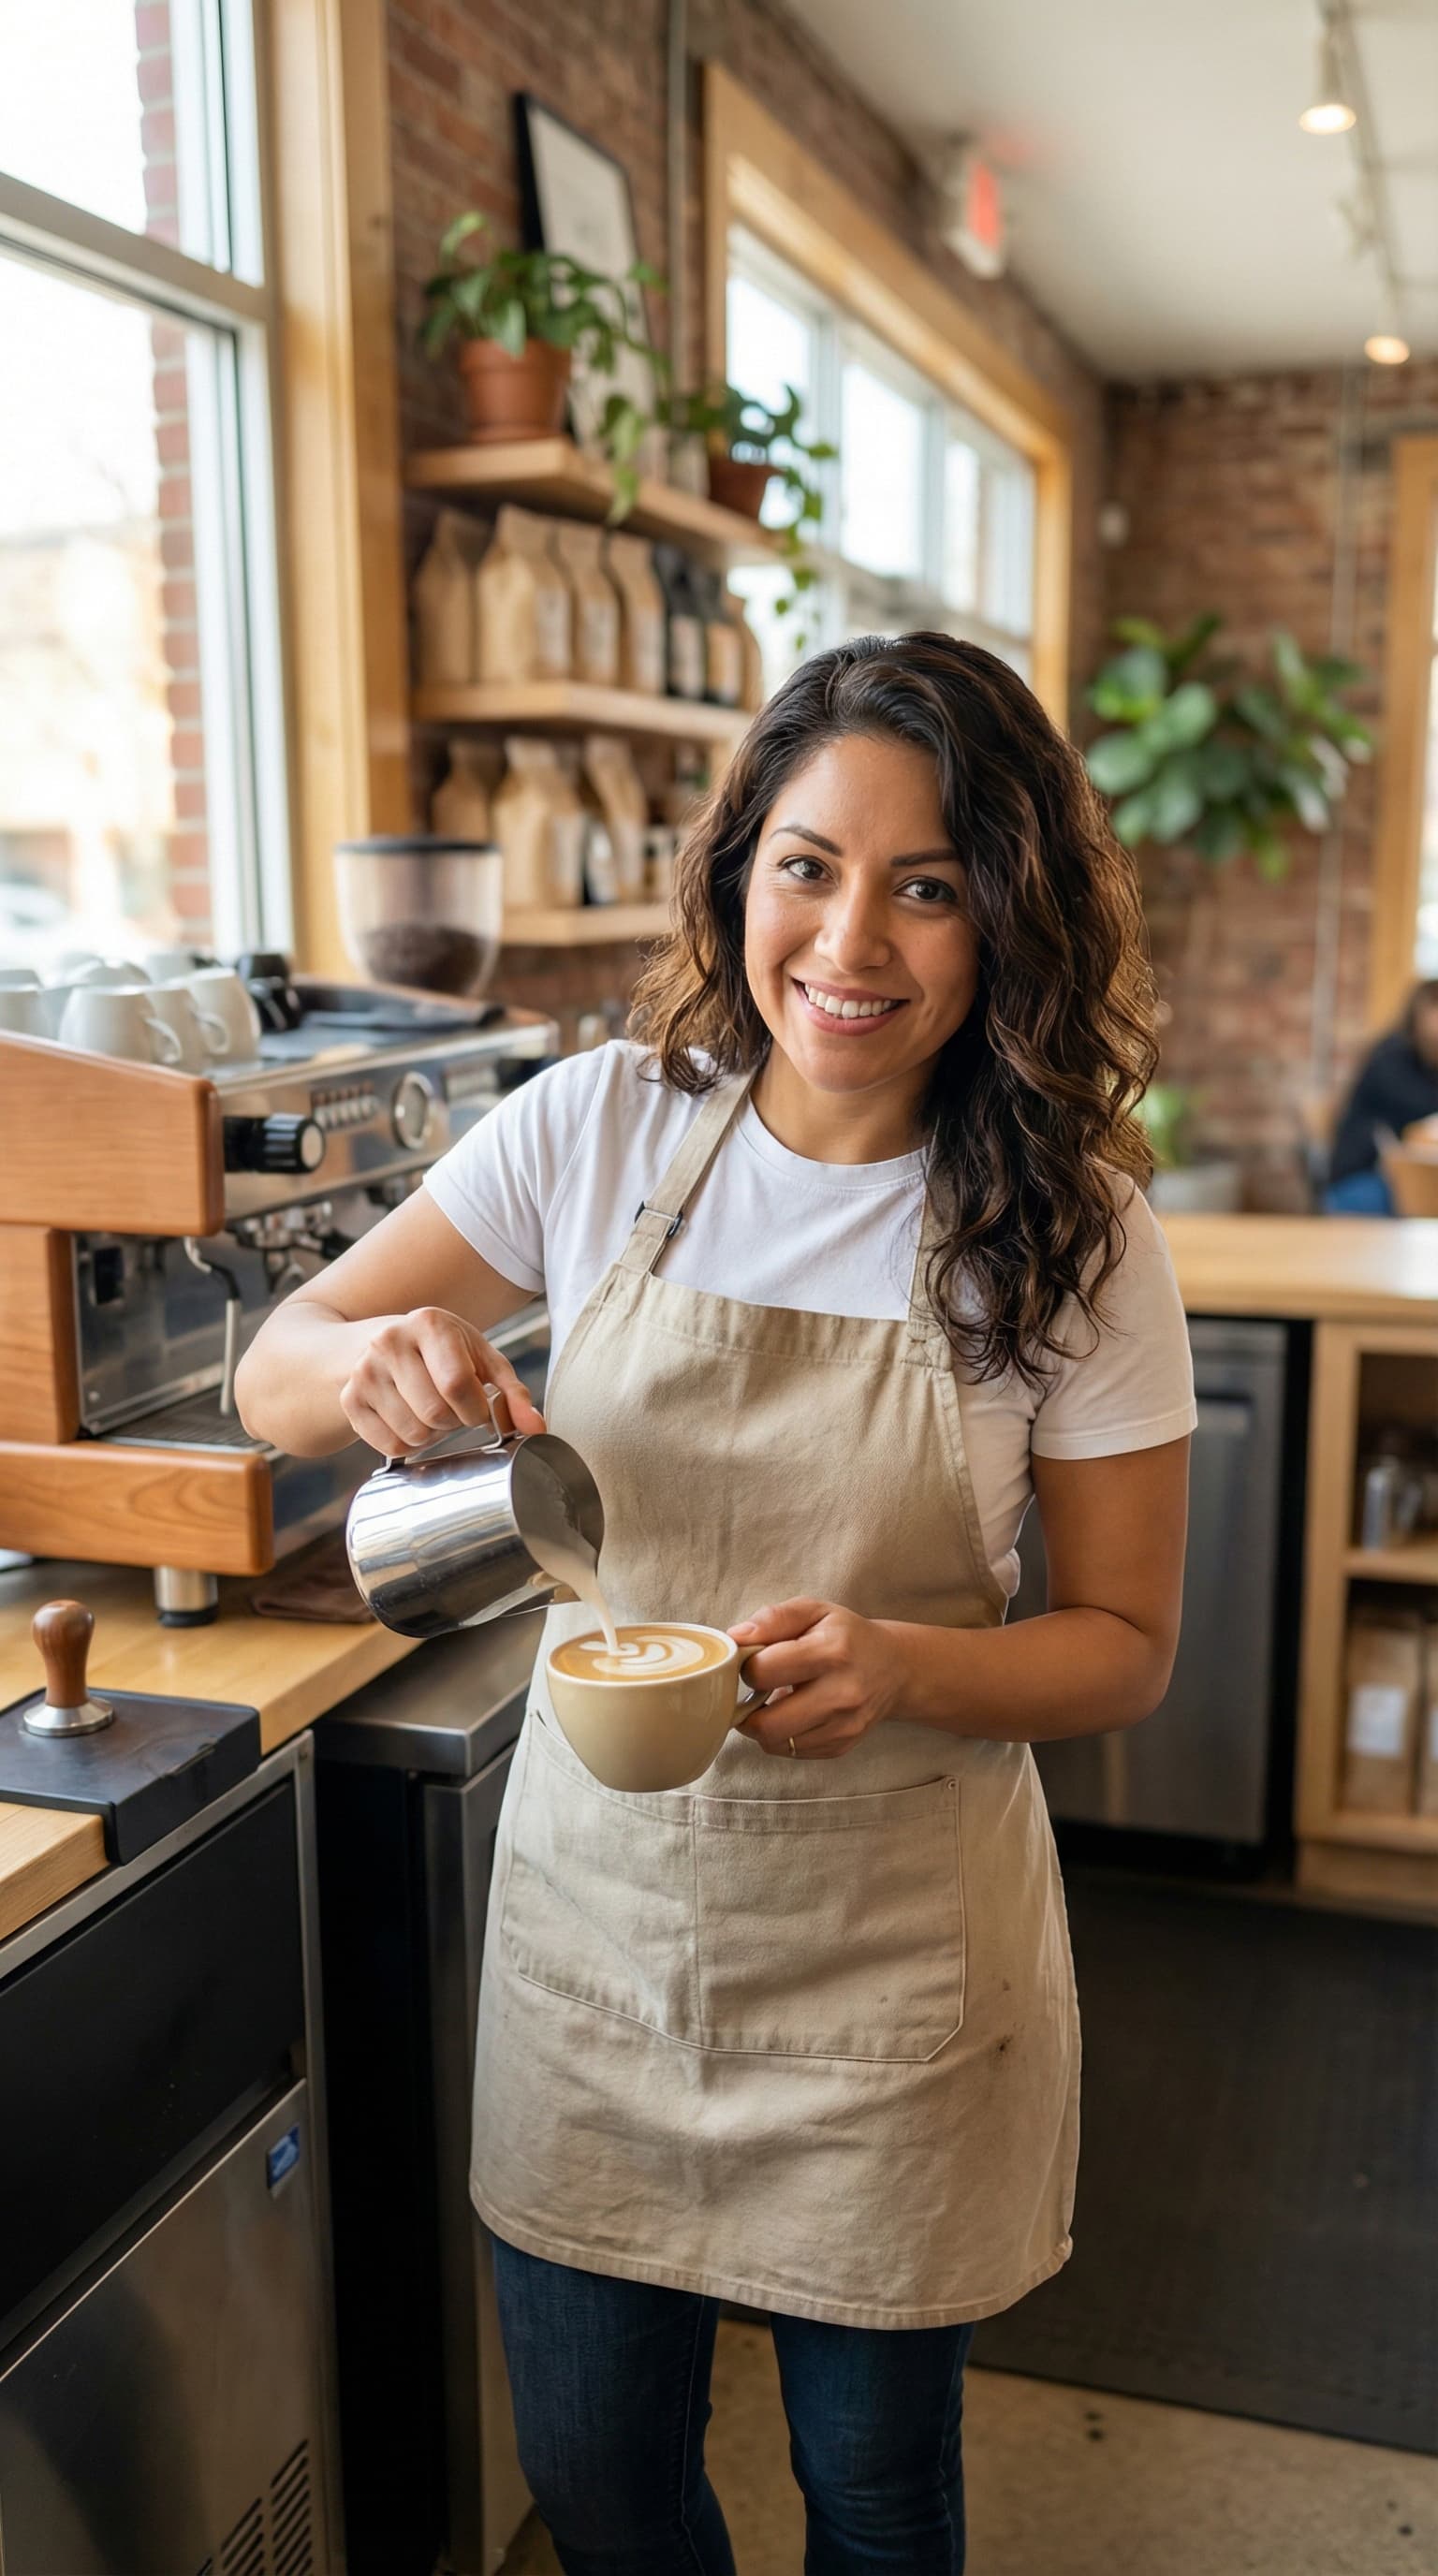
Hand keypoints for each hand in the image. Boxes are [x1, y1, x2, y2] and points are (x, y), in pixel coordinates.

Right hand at [339, 1307, 545, 1456]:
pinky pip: (390, 1446)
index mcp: (428, 1323)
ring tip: (427, 1409)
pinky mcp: (349, 1400)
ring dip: (431, 1435)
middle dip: (453, 1422)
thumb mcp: (480, 1358)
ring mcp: (363, 1371)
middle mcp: (389, 1341)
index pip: (457, 1384)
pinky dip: (406, 1444)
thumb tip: (537, 1429)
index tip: (478, 1409)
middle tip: (450, 1406)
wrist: (370, 1345)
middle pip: (435, 1413)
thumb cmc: (439, 1352)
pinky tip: (405, 1418)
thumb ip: (512, 1392)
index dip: (475, 1410)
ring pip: (413, 1434)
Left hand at [728, 1598, 905, 1759]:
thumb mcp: (813, 1611)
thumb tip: (735, 1638)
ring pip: (775, 1743)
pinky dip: (781, 1735)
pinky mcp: (841, 1746)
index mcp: (832, 1652)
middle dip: (746, 1709)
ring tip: (772, 1701)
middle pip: (767, 1723)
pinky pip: (790, 1751)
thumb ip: (773, 1618)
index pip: (764, 1671)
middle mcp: (842, 1694)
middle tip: (753, 1691)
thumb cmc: (846, 1636)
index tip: (753, 1661)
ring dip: (762, 1725)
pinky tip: (792, 1713)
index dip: (747, 1667)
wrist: (894, 1668)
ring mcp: (844, 1726)